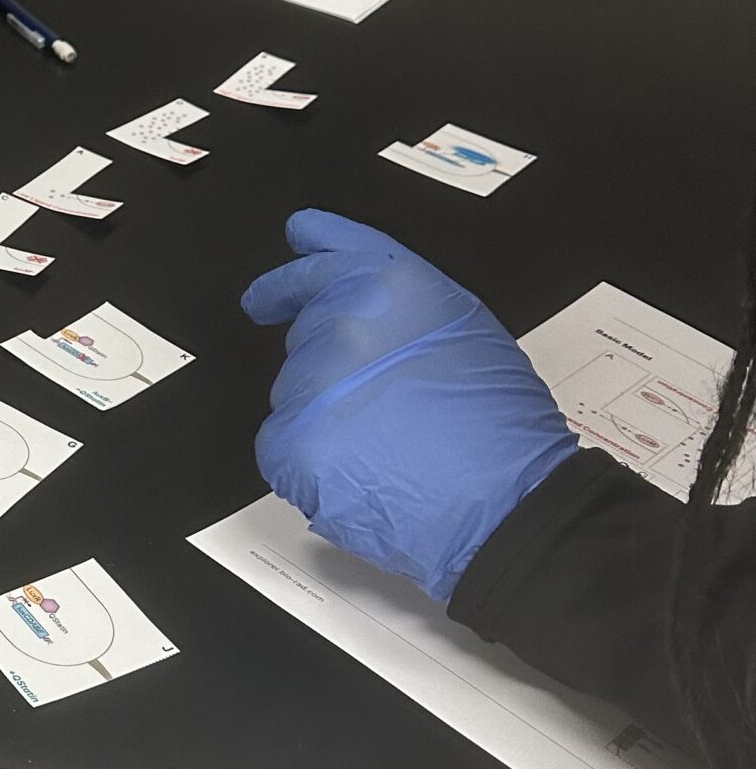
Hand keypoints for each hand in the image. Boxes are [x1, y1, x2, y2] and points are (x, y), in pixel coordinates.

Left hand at [241, 209, 576, 602]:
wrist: (505, 499)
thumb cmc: (500, 424)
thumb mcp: (463, 328)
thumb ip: (398, 303)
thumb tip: (351, 294)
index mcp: (388, 285)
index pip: (314, 269)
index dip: (284, 283)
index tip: (262, 298)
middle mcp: (343, 323)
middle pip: (303, 340)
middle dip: (329, 371)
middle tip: (373, 409)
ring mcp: (314, 381)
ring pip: (293, 395)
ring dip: (325, 419)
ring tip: (384, 447)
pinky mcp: (293, 439)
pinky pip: (280, 446)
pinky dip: (308, 464)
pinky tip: (359, 473)